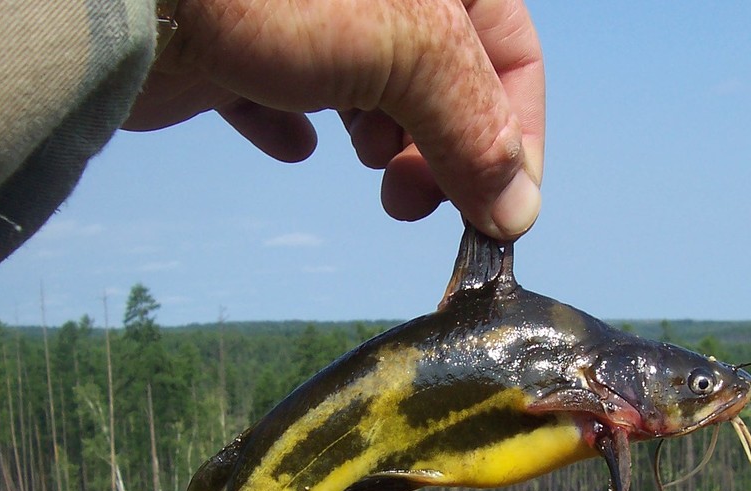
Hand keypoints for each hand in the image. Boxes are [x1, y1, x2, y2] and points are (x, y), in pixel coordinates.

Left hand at [124, 0, 544, 239]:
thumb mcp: (410, 48)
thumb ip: (473, 128)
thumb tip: (517, 211)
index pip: (512, 52)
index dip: (516, 135)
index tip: (496, 211)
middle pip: (443, 75)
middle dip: (440, 147)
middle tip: (412, 199)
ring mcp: (300, 13)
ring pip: (370, 87)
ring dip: (381, 138)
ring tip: (363, 160)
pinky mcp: (233, 44)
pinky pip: (282, 92)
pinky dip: (296, 126)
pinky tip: (290, 142)